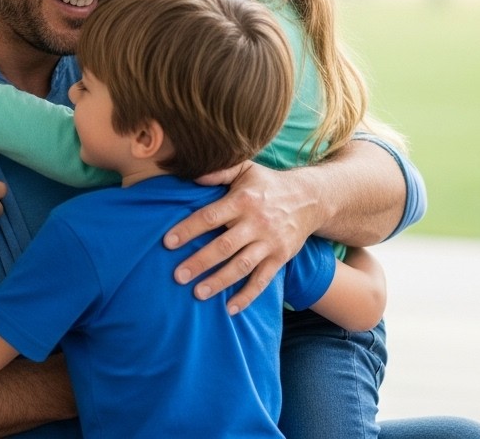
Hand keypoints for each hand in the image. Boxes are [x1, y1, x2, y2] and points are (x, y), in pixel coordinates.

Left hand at [164, 161, 320, 314]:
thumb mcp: (247, 169)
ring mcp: (270, 242)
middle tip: (178, 276)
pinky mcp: (280, 258)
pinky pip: (262, 280)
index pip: (210, 217)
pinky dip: (247, 296)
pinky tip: (231, 309)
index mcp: (243, 200)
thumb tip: (193, 175)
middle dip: (200, 262)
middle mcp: (256, 223)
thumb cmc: (269, 184)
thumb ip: (221, 171)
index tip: (168, 242)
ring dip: (219, 281)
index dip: (188, 229)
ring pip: (241, 266)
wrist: (310, 198)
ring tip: (198, 293)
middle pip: (224, 246)